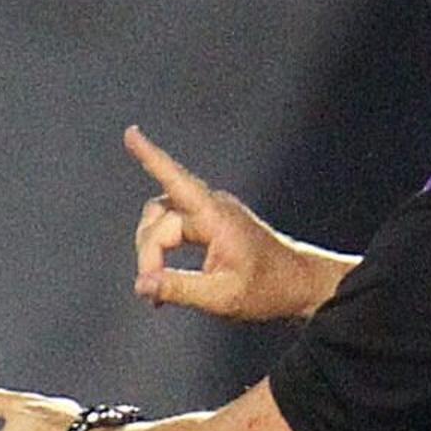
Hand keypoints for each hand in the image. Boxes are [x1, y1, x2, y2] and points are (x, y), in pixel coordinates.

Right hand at [127, 126, 344, 322]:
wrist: (299, 285)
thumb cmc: (269, 288)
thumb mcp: (222, 296)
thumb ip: (179, 288)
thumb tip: (142, 285)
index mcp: (217, 217)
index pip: (176, 181)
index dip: (151, 158)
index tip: (131, 134)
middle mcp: (213, 208)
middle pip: (159, 215)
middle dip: (148, 250)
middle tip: (152, 292)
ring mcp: (213, 215)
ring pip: (163, 221)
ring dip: (153, 251)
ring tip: (157, 289)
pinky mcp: (212, 226)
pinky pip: (176, 229)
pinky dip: (164, 251)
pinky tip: (162, 279)